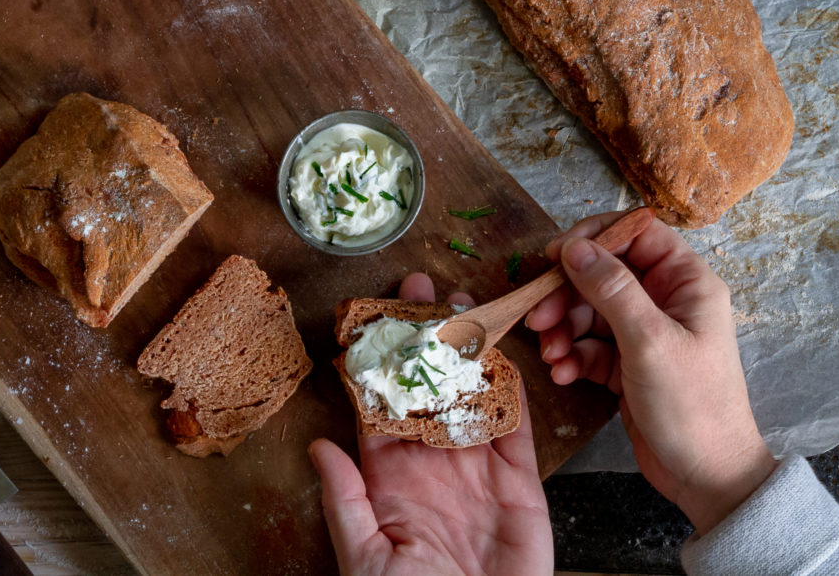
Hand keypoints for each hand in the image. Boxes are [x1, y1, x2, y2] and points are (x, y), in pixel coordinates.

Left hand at [309, 273, 552, 575]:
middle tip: (423, 291)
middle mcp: (434, 462)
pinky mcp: (520, 480)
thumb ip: (346, 500)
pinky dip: (511, 389)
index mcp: (392, 477)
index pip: (382, 405)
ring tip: (464, 304)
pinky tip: (503, 354)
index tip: (374, 317)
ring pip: (473, 394)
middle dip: (426, 338)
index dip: (379, 360)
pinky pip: (515, 425)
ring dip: (470, 350)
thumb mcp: (366, 558)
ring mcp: (478, 467)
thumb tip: (318, 445)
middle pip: (430, 386)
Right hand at [526, 211, 776, 534]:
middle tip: (539, 316)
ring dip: (564, 328)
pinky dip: (572, 356)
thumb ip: (611, 290)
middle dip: (568, 293)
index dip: (595, 238)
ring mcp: (645, 334)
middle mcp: (666, 301)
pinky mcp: (627, 364)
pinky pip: (590, 345)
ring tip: (551, 353)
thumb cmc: (692, 406)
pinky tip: (563, 374)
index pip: (637, 234)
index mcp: (686, 283)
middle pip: (604, 274)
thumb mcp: (649, 342)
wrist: (706, 478)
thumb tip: (575, 248)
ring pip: (591, 311)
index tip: (556, 255)